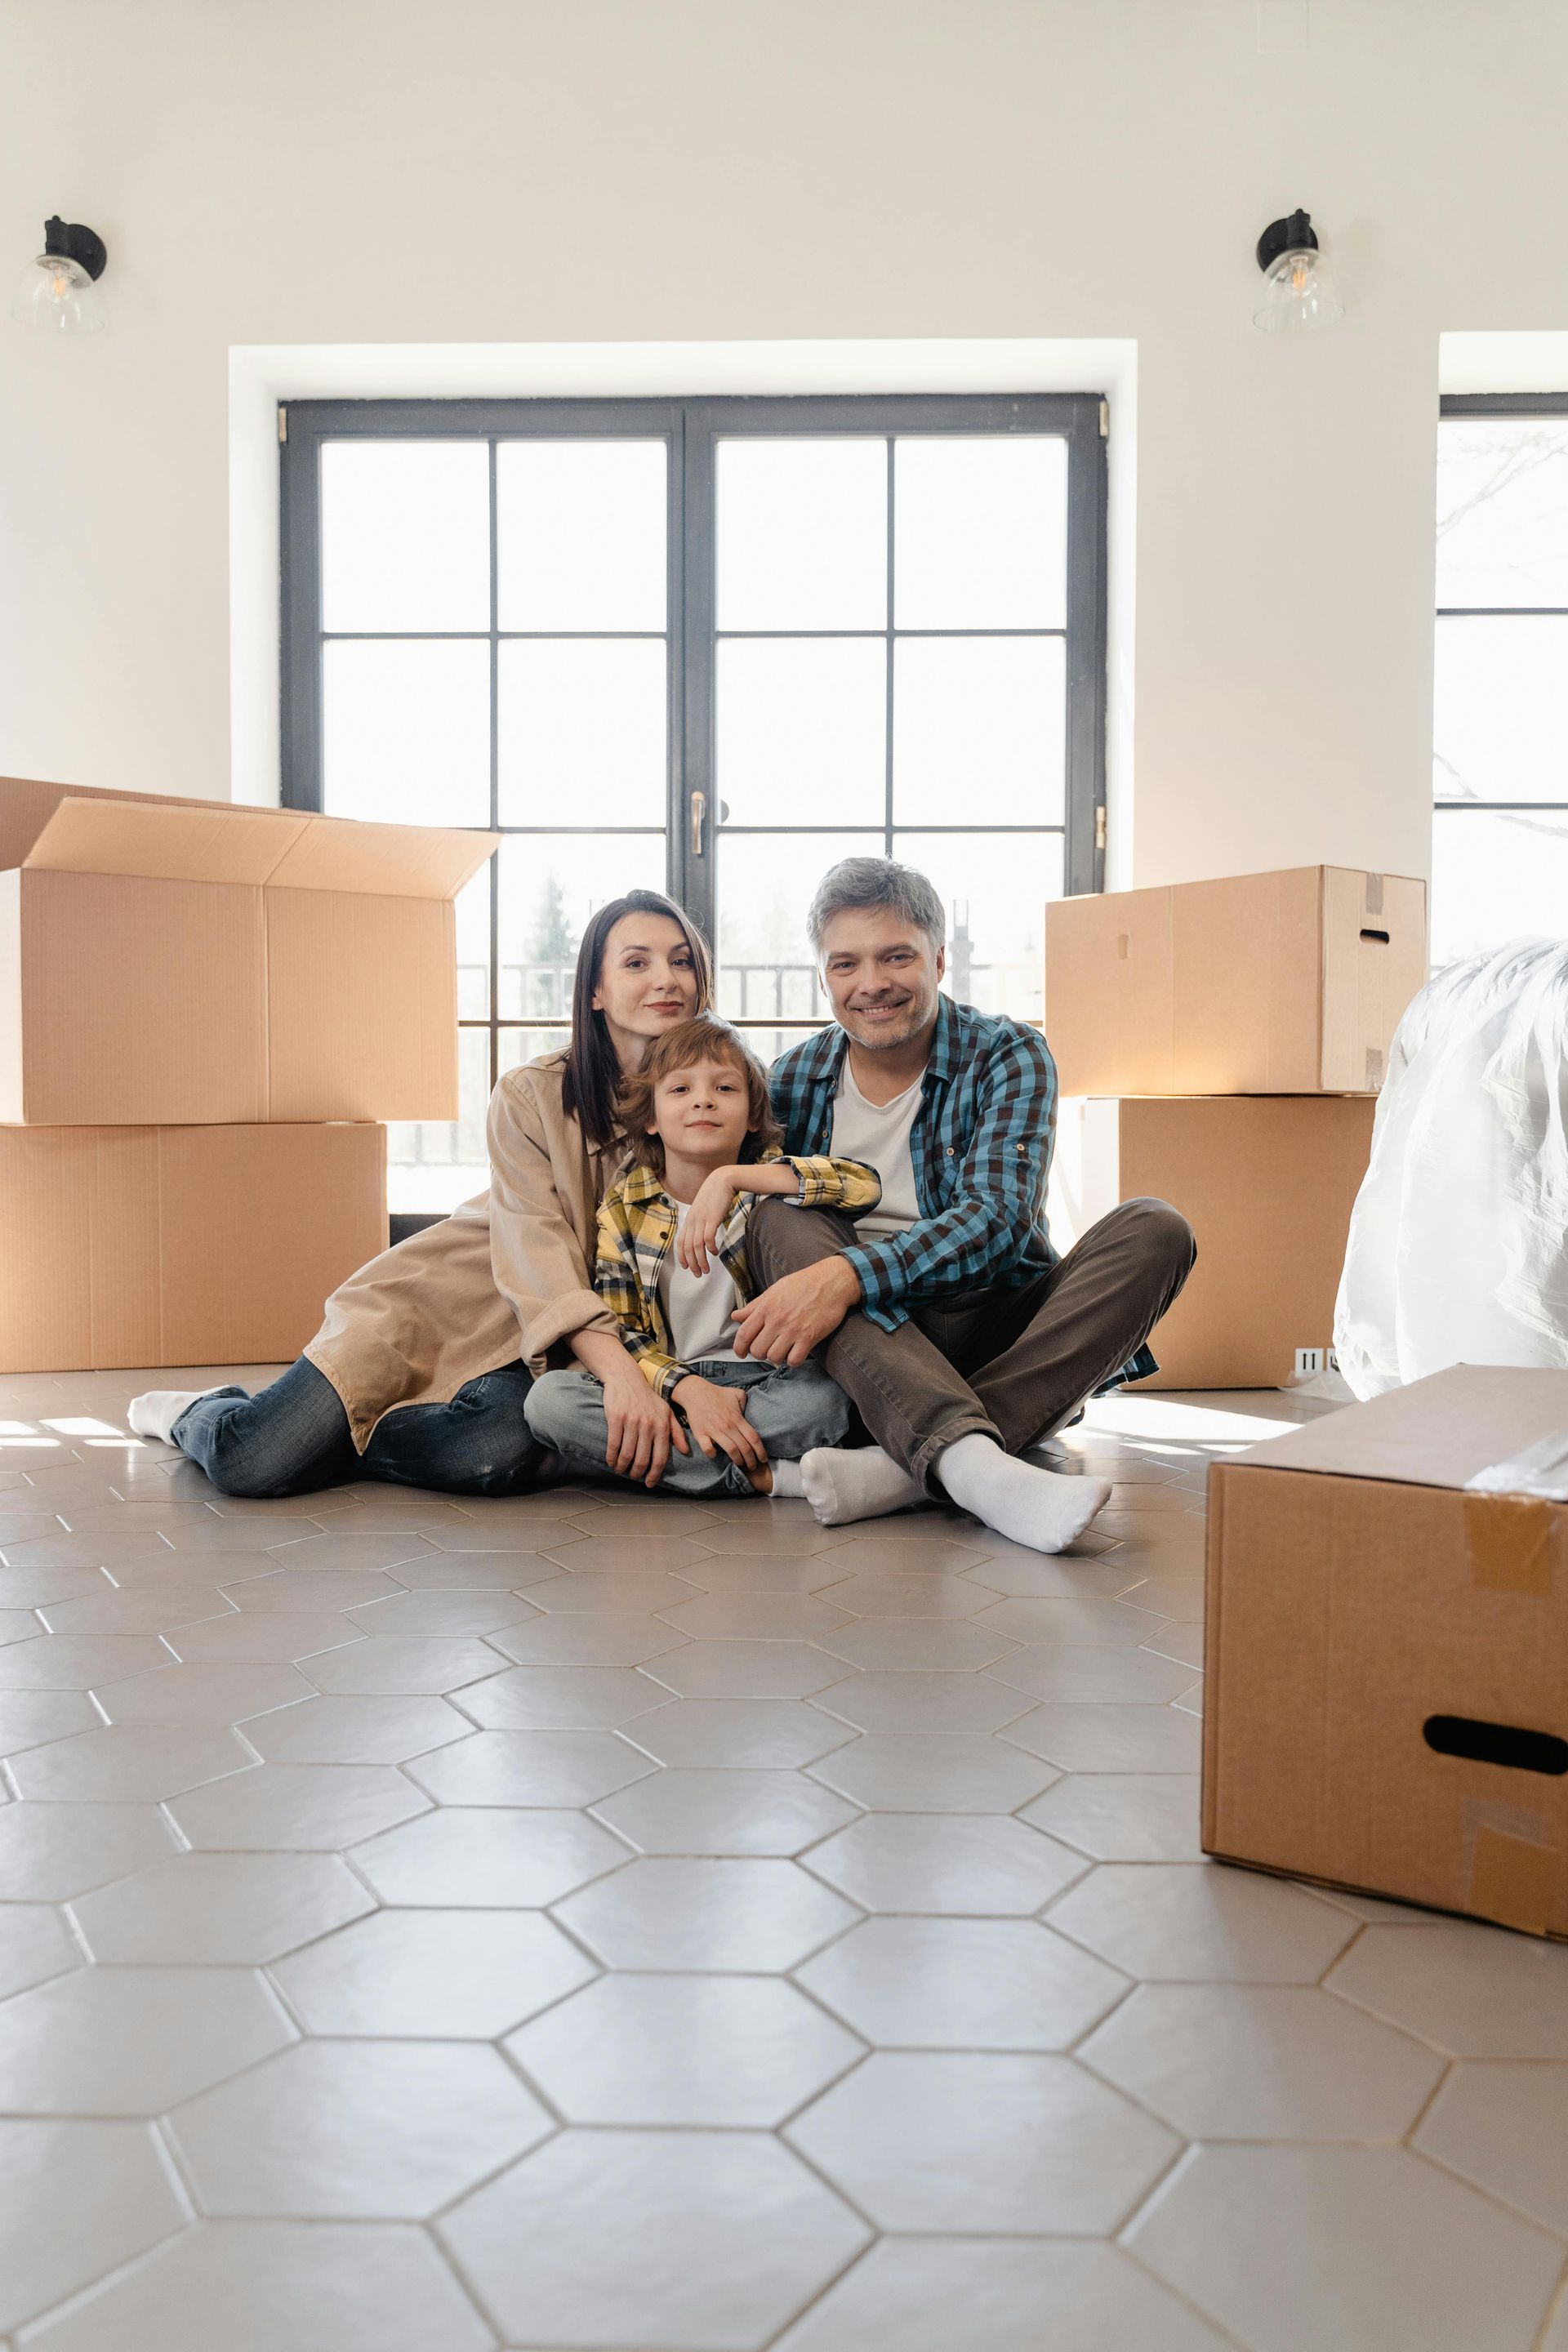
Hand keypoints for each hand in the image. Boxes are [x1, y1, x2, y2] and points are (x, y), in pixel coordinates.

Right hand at [600, 1370, 688, 1486]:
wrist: (627, 1378)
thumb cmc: (647, 1397)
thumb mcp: (667, 1411)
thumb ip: (676, 1431)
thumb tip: (685, 1451)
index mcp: (662, 1425)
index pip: (660, 1457)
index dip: (655, 1473)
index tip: (649, 1483)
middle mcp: (648, 1425)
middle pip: (643, 1459)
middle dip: (637, 1473)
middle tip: (632, 1476)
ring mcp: (632, 1422)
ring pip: (627, 1454)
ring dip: (622, 1467)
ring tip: (620, 1470)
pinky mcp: (616, 1418)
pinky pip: (614, 1444)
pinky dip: (612, 1457)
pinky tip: (610, 1461)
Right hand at [672, 1375, 768, 1476]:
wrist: (695, 1392)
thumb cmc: (717, 1394)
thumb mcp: (737, 1393)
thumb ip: (746, 1402)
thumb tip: (750, 1412)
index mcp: (737, 1418)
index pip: (753, 1437)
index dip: (760, 1451)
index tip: (763, 1459)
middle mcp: (727, 1425)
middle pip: (744, 1447)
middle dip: (751, 1460)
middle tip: (753, 1466)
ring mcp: (714, 1430)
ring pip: (730, 1450)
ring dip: (737, 1459)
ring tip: (740, 1464)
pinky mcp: (700, 1433)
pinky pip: (707, 1448)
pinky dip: (712, 1454)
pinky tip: (715, 1454)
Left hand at [676, 1168, 740, 1275]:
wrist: (723, 1179)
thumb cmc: (715, 1194)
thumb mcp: (704, 1208)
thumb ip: (701, 1220)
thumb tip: (704, 1233)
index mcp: (689, 1219)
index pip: (681, 1242)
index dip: (682, 1257)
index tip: (687, 1267)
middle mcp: (692, 1221)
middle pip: (687, 1248)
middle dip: (692, 1264)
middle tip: (698, 1274)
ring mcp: (701, 1220)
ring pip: (696, 1246)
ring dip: (701, 1260)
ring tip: (706, 1270)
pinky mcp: (712, 1219)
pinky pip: (707, 1238)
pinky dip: (710, 1248)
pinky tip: (715, 1252)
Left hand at [732, 1257, 860, 1367]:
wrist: (832, 1281)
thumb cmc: (803, 1284)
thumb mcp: (774, 1291)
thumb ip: (754, 1306)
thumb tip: (736, 1316)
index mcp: (766, 1307)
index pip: (744, 1334)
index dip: (739, 1348)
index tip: (741, 1353)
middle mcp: (777, 1320)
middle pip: (757, 1350)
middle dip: (760, 1353)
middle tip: (767, 1348)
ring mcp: (793, 1329)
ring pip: (774, 1357)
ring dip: (777, 1357)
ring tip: (783, 1350)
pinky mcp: (810, 1337)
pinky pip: (794, 1360)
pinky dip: (793, 1361)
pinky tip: (796, 1352)